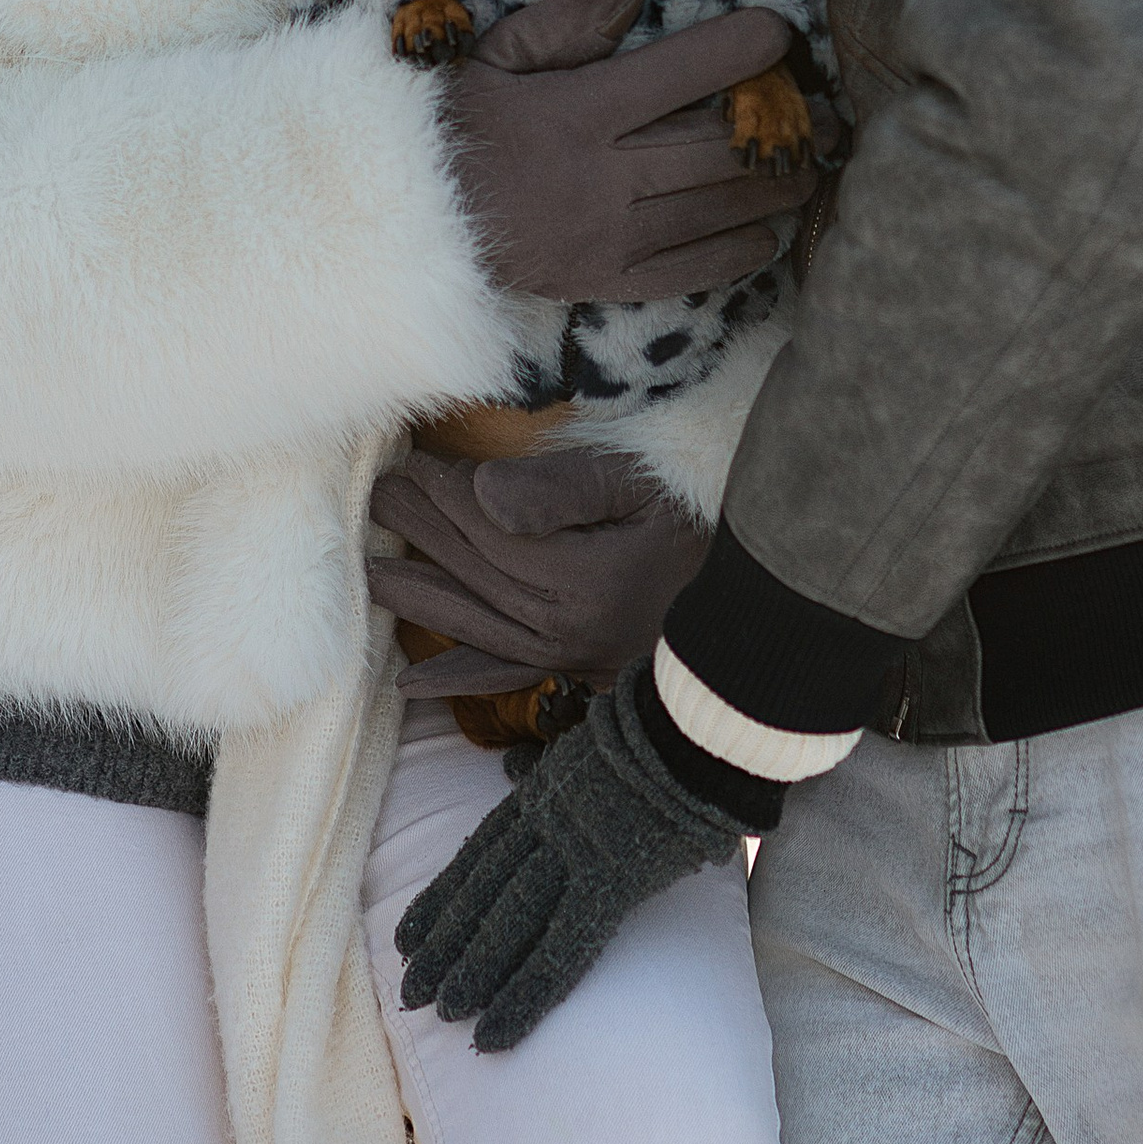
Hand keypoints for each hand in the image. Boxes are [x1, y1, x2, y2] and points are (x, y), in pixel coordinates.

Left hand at [368, 445, 710, 693]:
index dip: (446, 494)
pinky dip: (458, 678)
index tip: (411, 461)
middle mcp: (567, 628)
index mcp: (581, 579)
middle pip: (475, 572)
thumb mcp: (647, 489)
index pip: (489, 531)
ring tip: (372, 570)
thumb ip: (565, 489)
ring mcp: (572, 656)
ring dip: (420, 597)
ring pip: (476, 623)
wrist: (770, 608)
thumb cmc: (710, 521)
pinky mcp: (580, 669)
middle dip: (422, 531)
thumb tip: (482, 492)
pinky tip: (412, 682)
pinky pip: (507, 675)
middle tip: (376, 495)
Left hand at [395, 666, 750, 1051]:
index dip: (442, 900)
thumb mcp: (582, 742)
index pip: (479, 857)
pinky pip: (560, 950)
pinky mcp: (608, 884)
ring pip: (507, 922)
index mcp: (541, 796)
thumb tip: (511, 764)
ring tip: (440, 1014)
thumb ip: (544, 762)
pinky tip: (495, 1031)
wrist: (692, 724)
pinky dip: (524, 994)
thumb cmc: (656, 733)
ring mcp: (571, 854)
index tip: (407, 937)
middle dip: (445, 944)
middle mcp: (544, 827)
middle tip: (410, 991)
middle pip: (483, 893)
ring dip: (471, 972)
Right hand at [442, 0, 803, 304]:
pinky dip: (743, 248)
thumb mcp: (496, 55)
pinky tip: (768, 229)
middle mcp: (606, 175)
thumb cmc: (454, 125)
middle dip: (785, 127)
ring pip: (722, 209)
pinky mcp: (610, 281)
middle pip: (722, 147)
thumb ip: (570, 22)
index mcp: (581, 110)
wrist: (405, 227)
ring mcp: (612, 235)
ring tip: (812, 165)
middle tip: (828, 113)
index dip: (745, 48)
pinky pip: (696, 269)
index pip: (684, 71)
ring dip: (778, 186)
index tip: (781, 33)